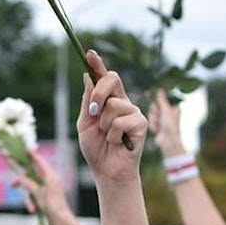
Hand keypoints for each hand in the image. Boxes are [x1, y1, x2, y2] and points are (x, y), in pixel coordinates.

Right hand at [12, 151, 72, 221]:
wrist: (61, 221)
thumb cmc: (53, 205)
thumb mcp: (38, 193)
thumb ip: (28, 183)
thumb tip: (19, 177)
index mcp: (50, 176)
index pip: (40, 162)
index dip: (33, 156)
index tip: (25, 151)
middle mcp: (49, 181)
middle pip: (32, 177)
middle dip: (23, 184)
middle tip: (13, 185)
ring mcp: (47, 190)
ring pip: (31, 190)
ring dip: (29, 200)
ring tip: (32, 208)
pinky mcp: (45, 199)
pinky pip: (34, 198)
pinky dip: (33, 204)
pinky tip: (35, 211)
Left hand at [77, 51, 146, 183]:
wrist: (106, 171)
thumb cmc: (96, 149)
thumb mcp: (84, 124)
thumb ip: (87, 102)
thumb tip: (88, 77)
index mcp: (108, 100)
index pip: (104, 77)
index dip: (97, 64)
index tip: (89, 53)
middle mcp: (122, 102)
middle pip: (112, 79)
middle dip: (97, 94)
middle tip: (92, 112)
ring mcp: (133, 112)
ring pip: (113, 105)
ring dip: (104, 125)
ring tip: (108, 137)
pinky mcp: (141, 124)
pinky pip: (121, 121)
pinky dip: (113, 135)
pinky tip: (118, 143)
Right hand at [150, 90, 186, 158]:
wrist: (168, 142)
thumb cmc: (171, 127)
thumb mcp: (166, 110)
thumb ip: (162, 100)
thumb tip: (160, 90)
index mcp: (173, 107)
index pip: (162, 98)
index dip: (156, 97)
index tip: (148, 92)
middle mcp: (167, 113)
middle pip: (155, 106)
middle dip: (155, 111)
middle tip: (159, 116)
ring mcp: (162, 120)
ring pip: (151, 114)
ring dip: (154, 120)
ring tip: (160, 125)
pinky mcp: (157, 126)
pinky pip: (150, 121)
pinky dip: (153, 125)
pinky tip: (158, 130)